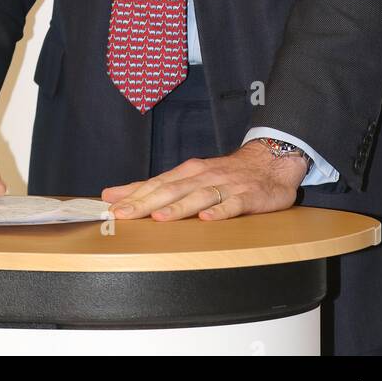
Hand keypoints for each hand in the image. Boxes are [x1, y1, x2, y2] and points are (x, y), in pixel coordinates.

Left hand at [101, 141, 306, 221]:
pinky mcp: (247, 197)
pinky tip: (207, 218)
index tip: (111, 205)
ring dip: (178, 207)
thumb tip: (117, 196)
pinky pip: (232, 205)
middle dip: (146, 202)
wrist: (270, 162)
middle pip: (171, 189)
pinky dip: (219, 211)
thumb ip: (157, 188)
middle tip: (124, 214)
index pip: (156, 183)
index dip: (133, 194)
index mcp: (188, 172)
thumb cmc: (225, 174)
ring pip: (198, 196)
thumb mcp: (191, 177)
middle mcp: (203, 176)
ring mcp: (225, 186)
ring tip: (159, 217)